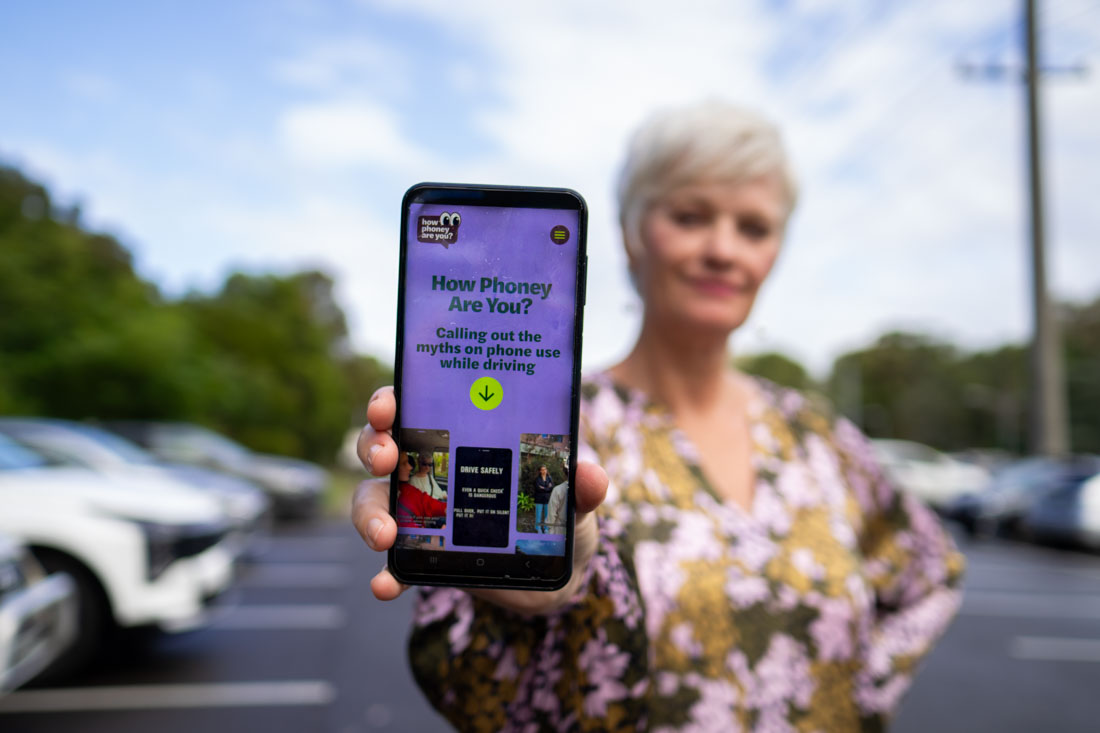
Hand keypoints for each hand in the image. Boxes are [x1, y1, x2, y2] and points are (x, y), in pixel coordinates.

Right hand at [351, 386, 607, 614]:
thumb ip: (582, 486)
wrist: (556, 577)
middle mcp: (433, 467)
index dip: (392, 399)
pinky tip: (385, 586)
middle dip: (372, 446)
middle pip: (381, 445)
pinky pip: (394, 563)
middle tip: (386, 458)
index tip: (388, 406)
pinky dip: (386, 576)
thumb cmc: (560, 516)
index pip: (415, 404)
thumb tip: (591, 475)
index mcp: (463, 436)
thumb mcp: (575, 498)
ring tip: (384, 535)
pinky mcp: (424, 556)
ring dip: (368, 513)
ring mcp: (423, 511)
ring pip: (374, 500)